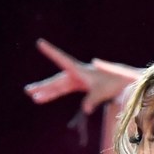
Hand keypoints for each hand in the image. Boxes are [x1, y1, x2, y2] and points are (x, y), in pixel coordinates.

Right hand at [23, 39, 143, 113]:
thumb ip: (92, 100)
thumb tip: (86, 110)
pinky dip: (54, 94)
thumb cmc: (115, 83)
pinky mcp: (80, 85)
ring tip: (33, 98)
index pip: (62, 59)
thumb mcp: (103, 91)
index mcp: (80, 70)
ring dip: (46, 92)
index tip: (40, 43)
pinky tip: (43, 98)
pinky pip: (63, 90)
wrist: (125, 81)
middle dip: (42, 85)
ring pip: (58, 86)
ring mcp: (77, 79)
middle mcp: (76, 73)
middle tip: (28, 90)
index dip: (50, 52)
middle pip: (56, 80)